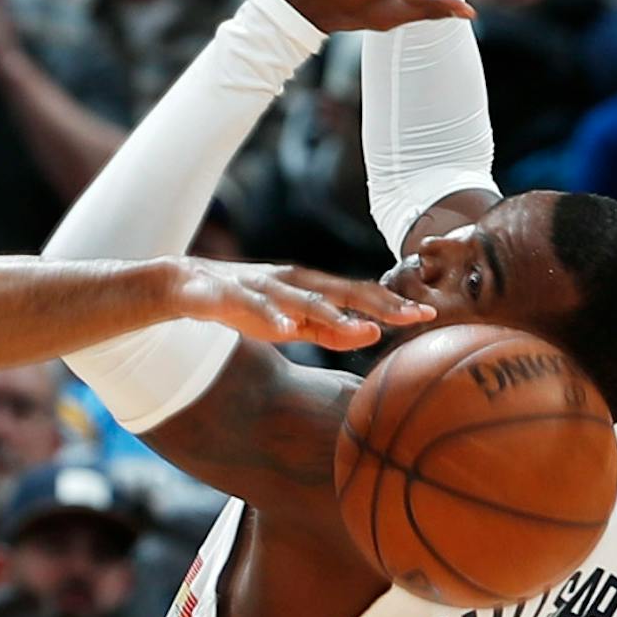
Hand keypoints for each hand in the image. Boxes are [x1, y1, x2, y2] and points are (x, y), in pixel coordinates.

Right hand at [168, 257, 435, 351]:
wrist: (186, 285)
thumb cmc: (248, 305)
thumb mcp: (292, 324)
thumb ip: (329, 331)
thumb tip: (371, 335)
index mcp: (311, 288)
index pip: (361, 295)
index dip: (393, 304)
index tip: (430, 315)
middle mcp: (294, 281)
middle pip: (343, 290)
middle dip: (380, 302)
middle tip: (415, 315)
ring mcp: (264, 286)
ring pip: (303, 298)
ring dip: (333, 313)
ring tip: (361, 327)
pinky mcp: (233, 294)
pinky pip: (254, 305)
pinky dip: (269, 314)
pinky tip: (283, 327)